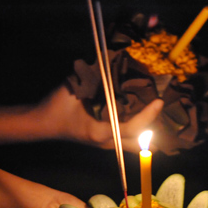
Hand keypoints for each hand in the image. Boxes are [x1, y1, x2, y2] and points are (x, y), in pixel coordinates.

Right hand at [40, 85, 164, 150]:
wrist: (43, 122)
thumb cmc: (58, 106)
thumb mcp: (76, 89)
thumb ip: (95, 78)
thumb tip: (112, 61)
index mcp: (101, 132)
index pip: (132, 128)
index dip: (148, 116)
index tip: (158, 102)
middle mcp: (106, 141)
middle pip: (138, 144)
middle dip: (153, 133)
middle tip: (164, 117)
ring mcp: (103, 143)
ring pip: (131, 145)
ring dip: (145, 135)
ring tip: (158, 121)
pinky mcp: (101, 140)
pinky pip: (123, 140)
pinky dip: (135, 134)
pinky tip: (144, 124)